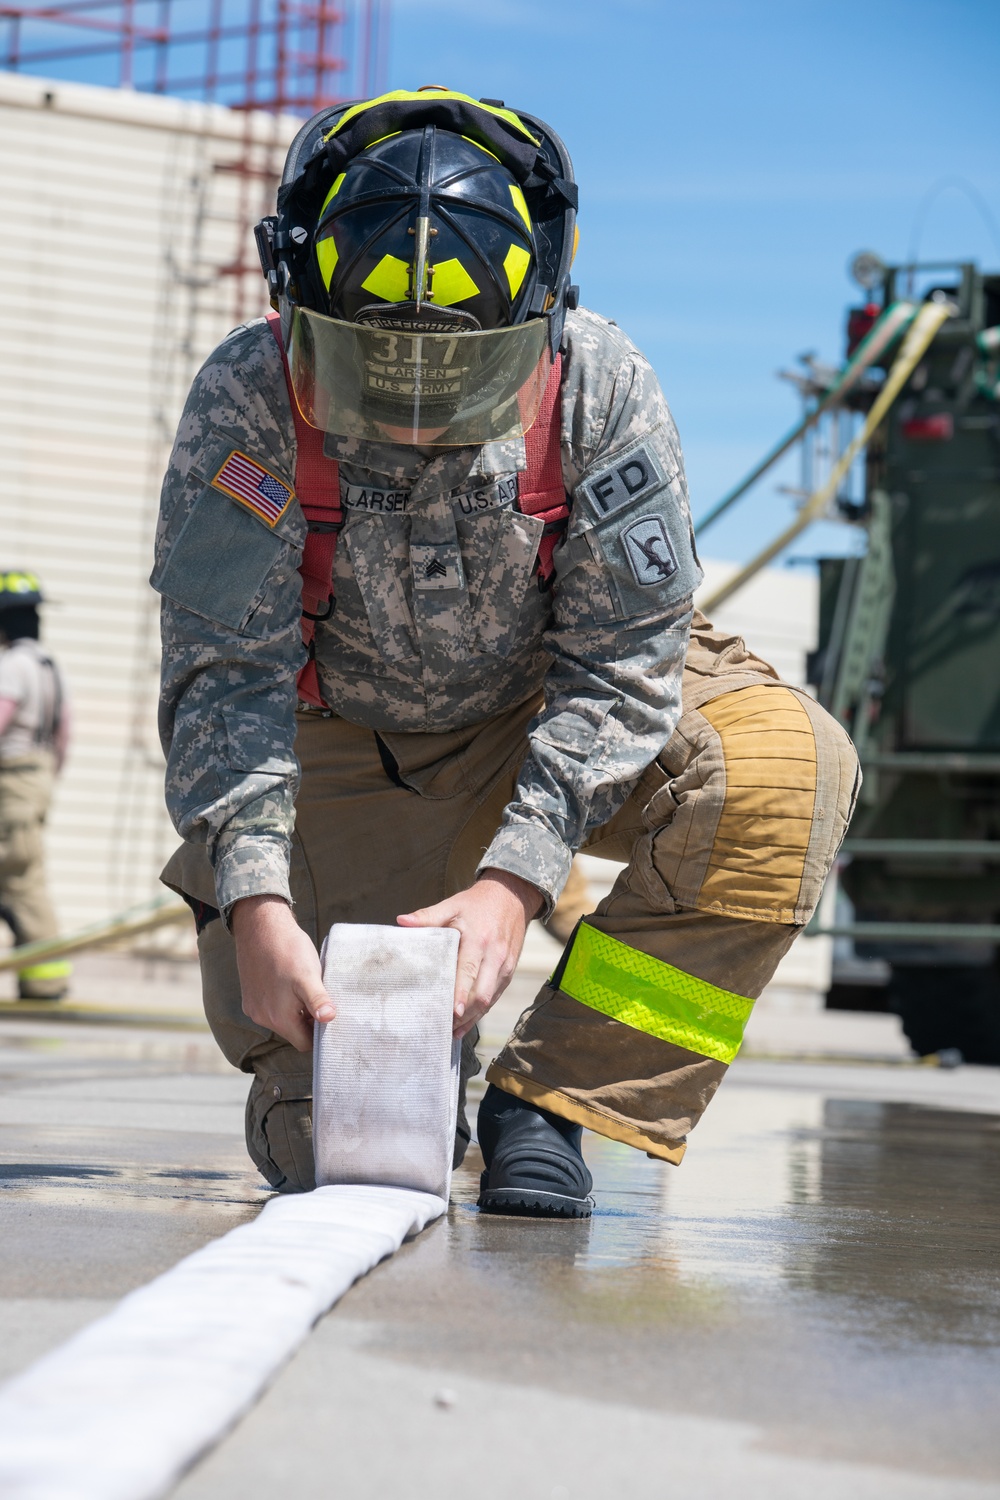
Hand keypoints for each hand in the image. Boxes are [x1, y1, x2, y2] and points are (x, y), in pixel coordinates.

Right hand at [231, 895, 332, 1051]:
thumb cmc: (287, 949)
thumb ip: (318, 1000)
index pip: (305, 1043)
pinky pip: (270, 1007)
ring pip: (282, 1019)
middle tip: (321, 998)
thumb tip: (328, 1019)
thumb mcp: (309, 975)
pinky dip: (282, 1000)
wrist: (260, 925)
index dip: (319, 1033)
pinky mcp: (249, 996)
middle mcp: (262, 1017)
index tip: (329, 1016)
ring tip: (306, 987)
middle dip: (308, 1020)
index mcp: (279, 1018)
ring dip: (296, 1009)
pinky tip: (290, 981)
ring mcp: (253, 1007)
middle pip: (293, 1032)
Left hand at [397, 870, 543, 1038]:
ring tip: (453, 1031)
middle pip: (482, 994)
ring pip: (490, 999)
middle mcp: (494, 956)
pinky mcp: (509, 970)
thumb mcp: (452, 905)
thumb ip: (427, 916)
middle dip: (466, 1015)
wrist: (512, 896)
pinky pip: (496, 996)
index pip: (469, 972)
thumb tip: (401, 922)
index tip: (452, 1013)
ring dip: (473, 1018)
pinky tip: (467, 1022)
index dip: (461, 995)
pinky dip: (482, 1011)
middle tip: (445, 1028)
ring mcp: (505, 965)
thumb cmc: (477, 903)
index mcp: (478, 940)